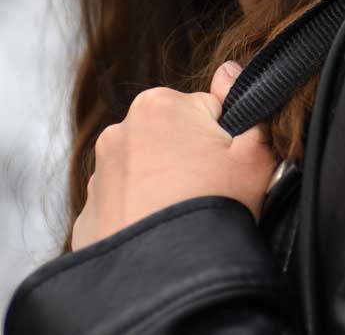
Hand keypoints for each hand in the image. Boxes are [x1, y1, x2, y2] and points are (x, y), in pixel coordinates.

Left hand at [72, 62, 276, 250]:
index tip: (227, 168)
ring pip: (148, 171)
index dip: (226, 140)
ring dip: (166, 186)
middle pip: (174, 137)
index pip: (206, 111)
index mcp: (160, 104)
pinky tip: (161, 232)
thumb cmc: (212, 209)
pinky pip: (126, 206)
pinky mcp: (88, 216)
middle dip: (192, 159)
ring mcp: (99, 175)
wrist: (165, 278)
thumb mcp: (253, 154)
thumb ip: (249, 103)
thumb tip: (229, 70)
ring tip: (185, 216)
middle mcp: (121, 131)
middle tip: (210, 192)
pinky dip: (143, 215)